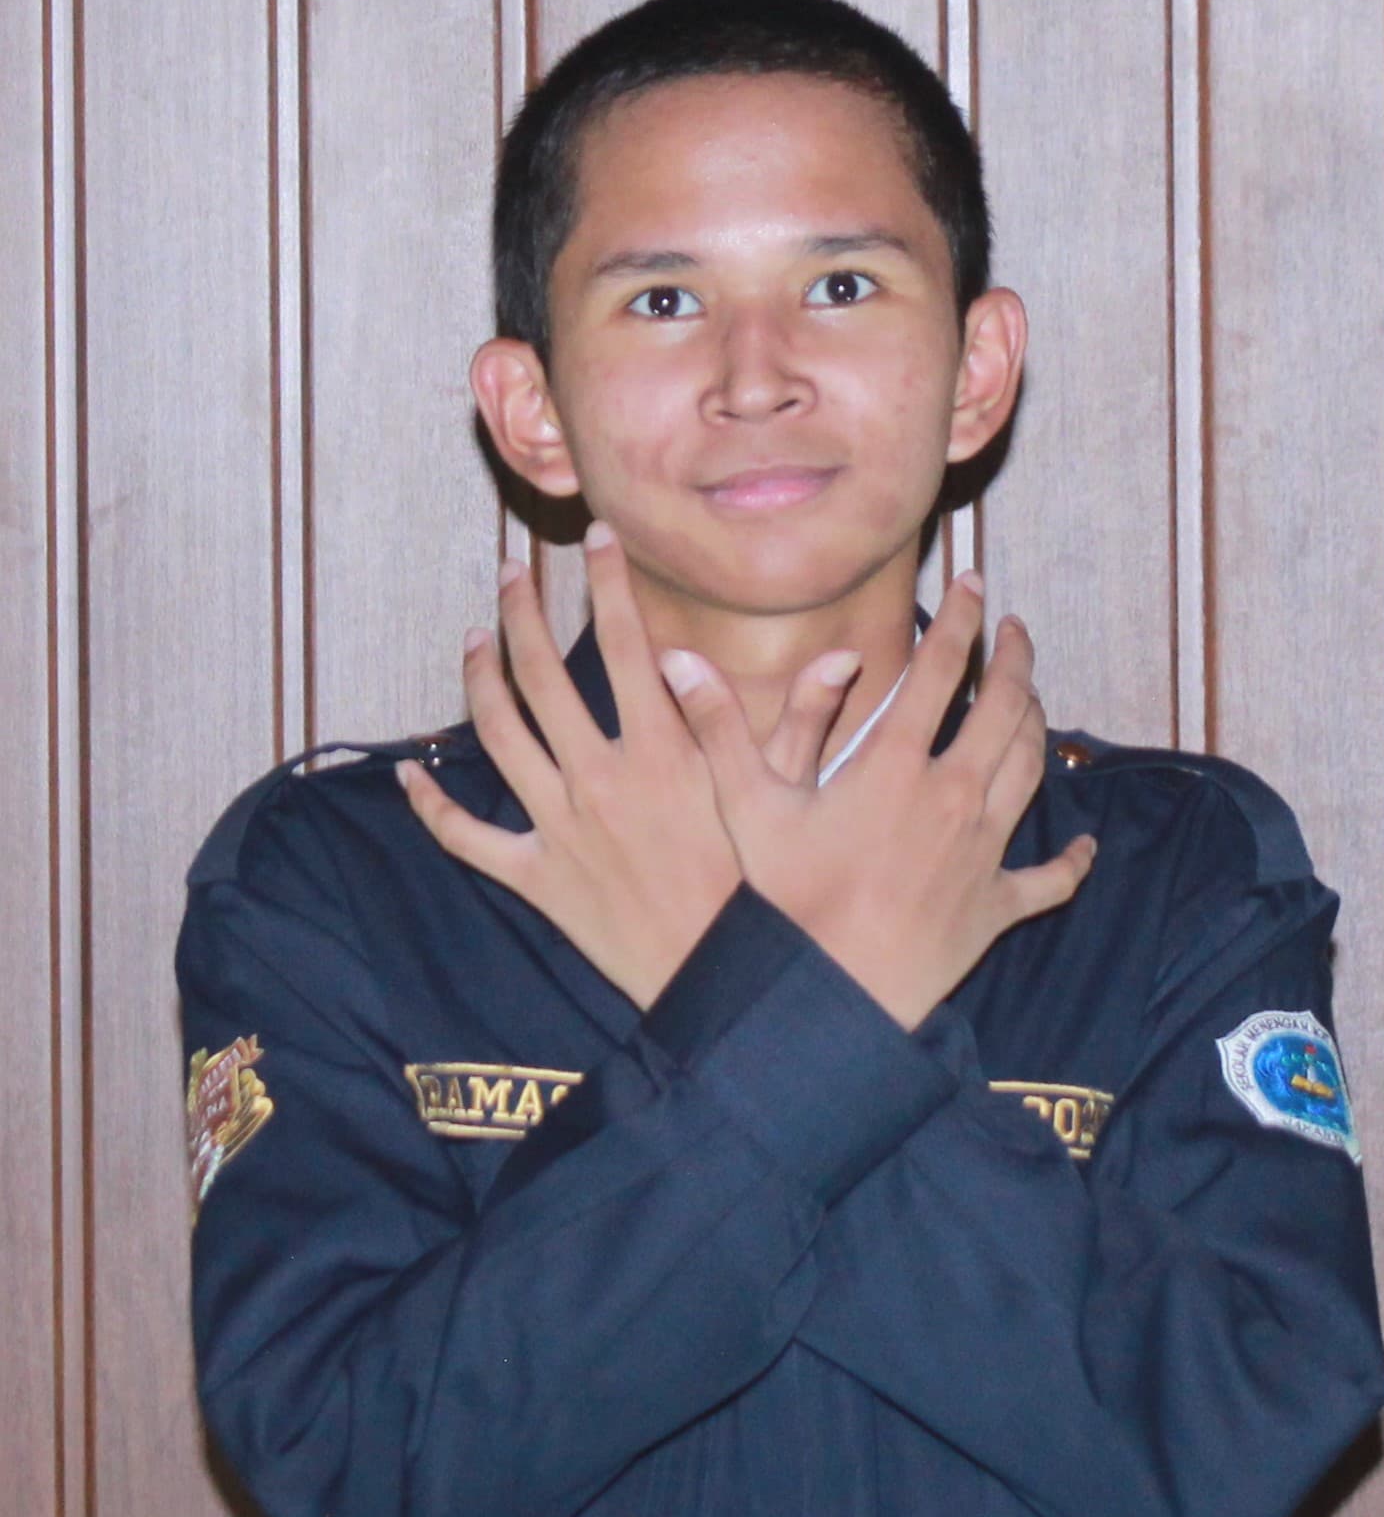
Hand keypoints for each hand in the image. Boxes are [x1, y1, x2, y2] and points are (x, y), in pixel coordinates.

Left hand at [398, 525, 854, 1008]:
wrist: (716, 980)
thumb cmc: (758, 893)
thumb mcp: (786, 801)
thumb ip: (804, 722)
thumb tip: (840, 658)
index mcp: (661, 751)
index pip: (626, 642)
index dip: (611, 582)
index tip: (599, 536)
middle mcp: (598, 779)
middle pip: (540, 676)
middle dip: (522, 612)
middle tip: (514, 574)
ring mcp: (558, 827)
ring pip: (497, 736)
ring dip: (480, 679)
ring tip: (476, 639)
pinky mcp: (535, 878)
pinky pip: (466, 838)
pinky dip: (431, 807)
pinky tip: (409, 775)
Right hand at [659, 574, 1096, 1029]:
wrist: (829, 996)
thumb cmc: (785, 904)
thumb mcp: (745, 808)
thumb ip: (718, 727)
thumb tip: (678, 659)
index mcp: (896, 765)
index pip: (942, 669)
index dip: (962, 620)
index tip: (976, 586)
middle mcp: (954, 796)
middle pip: (1006, 708)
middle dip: (1015, 659)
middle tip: (1014, 631)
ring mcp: (982, 852)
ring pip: (1031, 770)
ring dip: (1037, 726)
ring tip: (1032, 700)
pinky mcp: (995, 908)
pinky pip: (1049, 880)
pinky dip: (1072, 862)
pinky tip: (1085, 848)